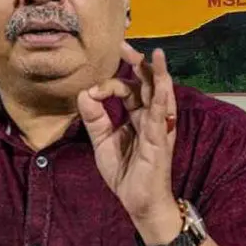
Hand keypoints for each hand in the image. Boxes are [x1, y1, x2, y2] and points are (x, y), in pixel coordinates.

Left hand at [77, 42, 180, 244]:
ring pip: (160, 94)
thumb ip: (94, 117)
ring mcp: (158, 127)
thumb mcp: (101, 140)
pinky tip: (161, 85)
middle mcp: (150, 117)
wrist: (138, 201)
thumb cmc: (125, 171)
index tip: (91, 91)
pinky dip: (161, 98)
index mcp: (137, 115)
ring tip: (155, 55)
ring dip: (158, 74)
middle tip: (124, 44)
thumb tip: (84, 92)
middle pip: (146, 84)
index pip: (126, 88)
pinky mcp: (160, 140)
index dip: (108, 84)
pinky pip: (161, 116)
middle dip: (137, 63)